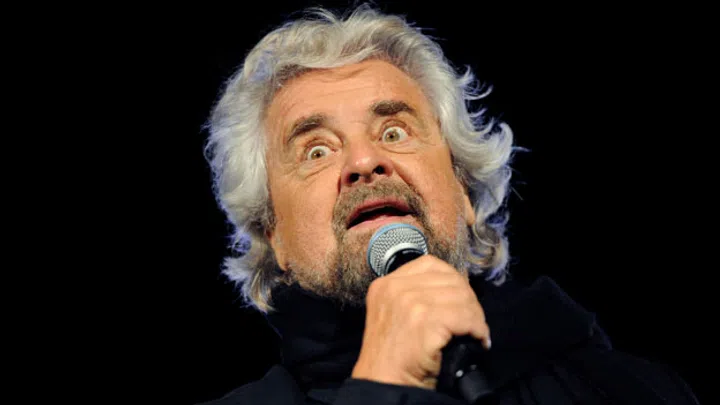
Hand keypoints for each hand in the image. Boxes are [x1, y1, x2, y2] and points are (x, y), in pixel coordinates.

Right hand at [351, 255, 489, 389]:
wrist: (382, 385)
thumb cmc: (392, 358)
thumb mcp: (393, 314)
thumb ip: (414, 296)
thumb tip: (454, 291)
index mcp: (386, 284)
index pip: (431, 265)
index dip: (454, 282)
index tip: (462, 301)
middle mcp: (395, 287)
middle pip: (450, 280)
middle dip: (469, 301)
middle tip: (474, 322)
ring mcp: (409, 302)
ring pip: (461, 298)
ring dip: (476, 317)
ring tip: (477, 332)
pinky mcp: (424, 320)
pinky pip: (465, 317)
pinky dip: (478, 329)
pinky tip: (479, 340)